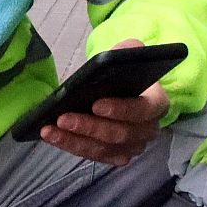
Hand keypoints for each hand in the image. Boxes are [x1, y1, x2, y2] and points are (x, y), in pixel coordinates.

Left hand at [39, 39, 168, 165]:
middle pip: (121, 134)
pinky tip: (51, 136)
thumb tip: (125, 50)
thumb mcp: (126, 57)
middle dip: (90, 127)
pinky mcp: (114, 156)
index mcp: (157, 104)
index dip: (121, 109)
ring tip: (49, 130)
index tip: (96, 104)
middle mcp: (148, 130)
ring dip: (74, 140)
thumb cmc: (122, 76)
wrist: (118, 91)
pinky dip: (70, 146)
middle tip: (63, 118)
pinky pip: (92, 155)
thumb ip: (128, 50)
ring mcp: (132, 146)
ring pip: (103, 149)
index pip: (143, 110)